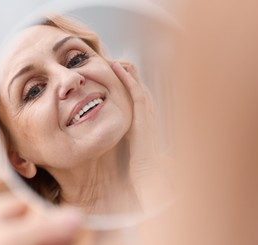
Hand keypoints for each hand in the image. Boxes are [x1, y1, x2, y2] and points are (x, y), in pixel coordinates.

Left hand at [112, 61, 168, 209]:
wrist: (148, 171)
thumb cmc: (136, 159)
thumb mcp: (128, 139)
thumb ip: (123, 129)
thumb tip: (109, 126)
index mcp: (144, 115)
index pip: (135, 91)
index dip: (124, 80)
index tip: (109, 72)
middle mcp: (148, 110)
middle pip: (138, 83)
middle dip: (125, 71)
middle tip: (109, 61)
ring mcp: (148, 112)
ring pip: (137, 83)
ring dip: (125, 70)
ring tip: (112, 60)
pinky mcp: (144, 115)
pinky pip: (136, 92)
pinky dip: (128, 78)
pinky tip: (117, 68)